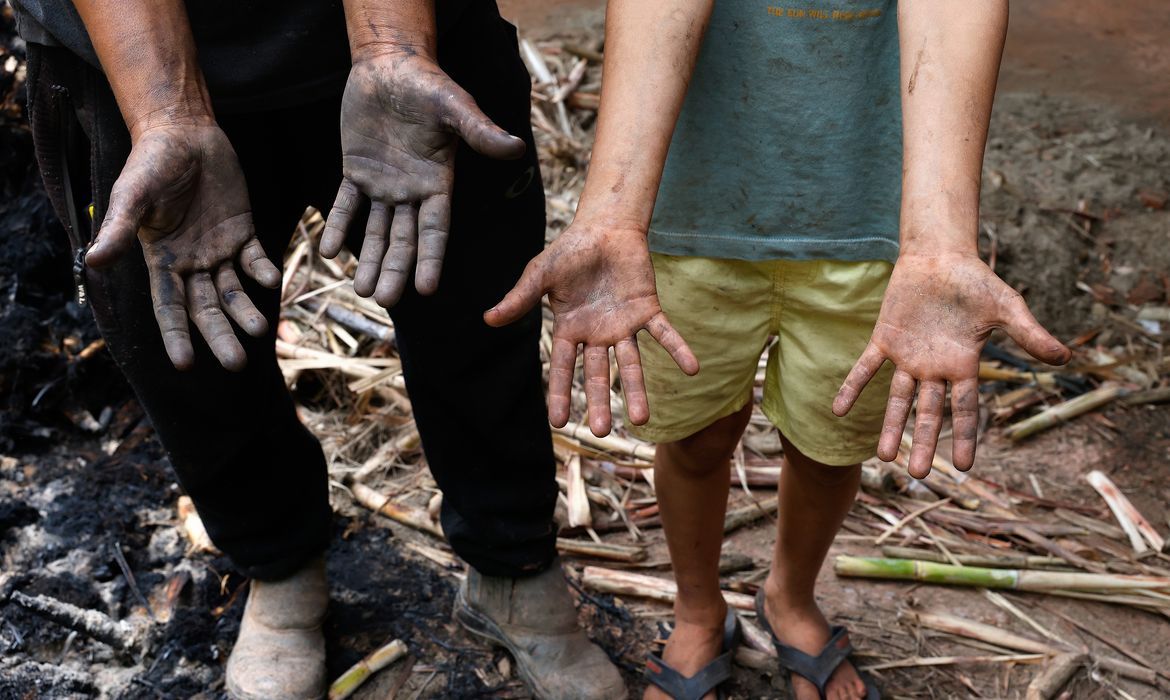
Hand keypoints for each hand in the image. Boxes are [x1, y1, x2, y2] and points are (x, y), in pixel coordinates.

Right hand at [86, 125, 279, 371]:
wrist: (183, 133)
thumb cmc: (151, 163)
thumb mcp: (133, 195)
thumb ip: (119, 229)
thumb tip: (93, 261)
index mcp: (163, 261)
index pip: (169, 308)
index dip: (177, 336)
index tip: (186, 365)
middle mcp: (192, 263)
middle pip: (207, 308)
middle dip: (221, 336)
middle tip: (237, 363)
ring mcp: (219, 249)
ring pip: (234, 291)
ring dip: (246, 311)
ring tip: (261, 329)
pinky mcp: (243, 232)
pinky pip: (256, 258)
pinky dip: (264, 271)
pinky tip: (272, 280)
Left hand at [320, 51, 525, 306]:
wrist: (390, 66)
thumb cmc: (428, 84)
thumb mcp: (455, 107)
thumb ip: (480, 132)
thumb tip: (516, 148)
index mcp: (437, 182)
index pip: (434, 230)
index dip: (430, 259)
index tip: (426, 290)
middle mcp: (411, 190)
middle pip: (403, 240)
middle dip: (394, 270)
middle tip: (383, 301)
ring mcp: (383, 183)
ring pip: (375, 230)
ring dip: (368, 259)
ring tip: (361, 290)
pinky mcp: (355, 170)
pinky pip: (345, 205)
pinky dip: (338, 226)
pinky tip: (329, 251)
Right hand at [485, 224, 697, 436]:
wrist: (604, 229)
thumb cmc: (569, 252)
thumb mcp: (540, 275)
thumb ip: (520, 299)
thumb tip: (488, 319)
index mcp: (570, 330)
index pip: (565, 369)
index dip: (561, 394)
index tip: (559, 423)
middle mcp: (597, 335)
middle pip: (599, 375)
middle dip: (600, 402)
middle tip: (602, 432)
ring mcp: (623, 326)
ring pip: (631, 364)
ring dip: (637, 390)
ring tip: (643, 420)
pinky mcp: (647, 310)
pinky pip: (664, 334)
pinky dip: (677, 350)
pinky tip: (693, 369)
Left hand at [833, 253, 1070, 477]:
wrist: (940, 257)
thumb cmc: (976, 282)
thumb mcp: (1008, 308)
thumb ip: (1030, 334)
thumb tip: (1065, 357)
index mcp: (963, 365)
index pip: (964, 409)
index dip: (963, 436)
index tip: (963, 467)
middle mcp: (934, 368)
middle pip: (929, 413)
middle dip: (924, 442)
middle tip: (919, 474)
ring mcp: (908, 357)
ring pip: (898, 399)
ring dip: (891, 426)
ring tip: (884, 457)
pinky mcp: (884, 340)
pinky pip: (865, 368)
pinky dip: (852, 387)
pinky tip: (838, 409)